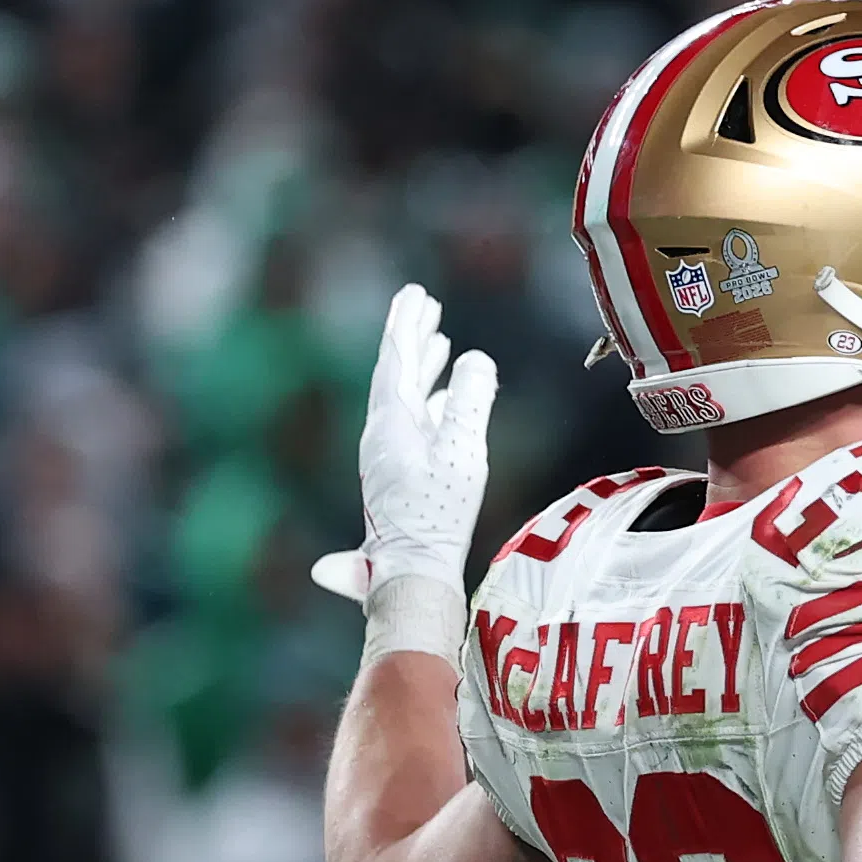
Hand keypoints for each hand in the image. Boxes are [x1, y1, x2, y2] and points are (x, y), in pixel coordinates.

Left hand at [313, 283, 496, 660]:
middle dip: (412, 337)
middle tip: (424, 305)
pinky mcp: (402, 473)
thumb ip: (472, 401)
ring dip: (422, 366)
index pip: (396, 358)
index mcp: (390, 420)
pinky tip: (446, 400)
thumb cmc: (438, 513)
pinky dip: (431, 398)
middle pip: (397, 372)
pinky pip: (415, 419)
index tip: (416, 294)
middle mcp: (384, 432)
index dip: (407, 324)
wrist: (413, 567)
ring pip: (406, 396)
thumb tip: (477, 359)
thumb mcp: (463, 450)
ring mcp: (391, 453)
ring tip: (438, 343)